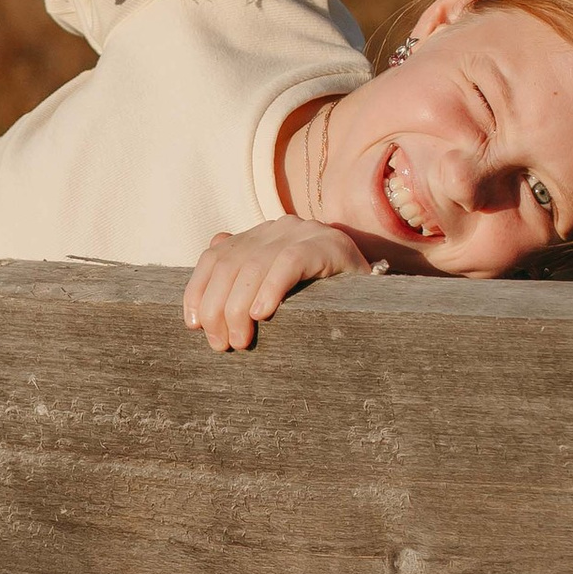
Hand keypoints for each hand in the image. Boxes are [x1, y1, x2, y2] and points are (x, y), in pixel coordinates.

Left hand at [182, 219, 375, 351]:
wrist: (380, 298)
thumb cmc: (320, 304)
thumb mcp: (275, 295)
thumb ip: (241, 291)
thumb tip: (197, 311)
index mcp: (261, 237)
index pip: (216, 255)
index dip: (198, 288)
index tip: (192, 324)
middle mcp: (278, 228)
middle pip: (231, 262)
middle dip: (218, 306)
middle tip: (220, 344)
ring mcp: (304, 232)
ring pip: (255, 265)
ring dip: (239, 307)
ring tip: (239, 341)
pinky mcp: (328, 243)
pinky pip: (290, 263)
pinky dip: (271, 288)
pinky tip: (264, 314)